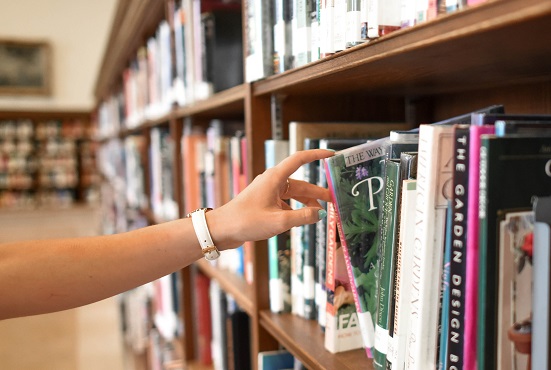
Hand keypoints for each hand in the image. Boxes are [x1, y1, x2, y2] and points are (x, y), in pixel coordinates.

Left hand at [207, 149, 334, 249]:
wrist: (221, 230)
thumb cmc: (246, 221)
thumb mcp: (279, 221)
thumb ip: (303, 217)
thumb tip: (320, 214)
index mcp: (275, 178)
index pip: (299, 159)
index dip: (316, 155)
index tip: (331, 155)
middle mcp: (272, 181)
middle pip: (300, 183)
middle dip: (317, 192)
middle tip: (333, 201)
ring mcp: (268, 192)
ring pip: (293, 195)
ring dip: (307, 203)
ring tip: (320, 214)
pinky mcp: (264, 202)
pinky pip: (285, 203)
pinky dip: (295, 210)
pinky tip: (301, 221)